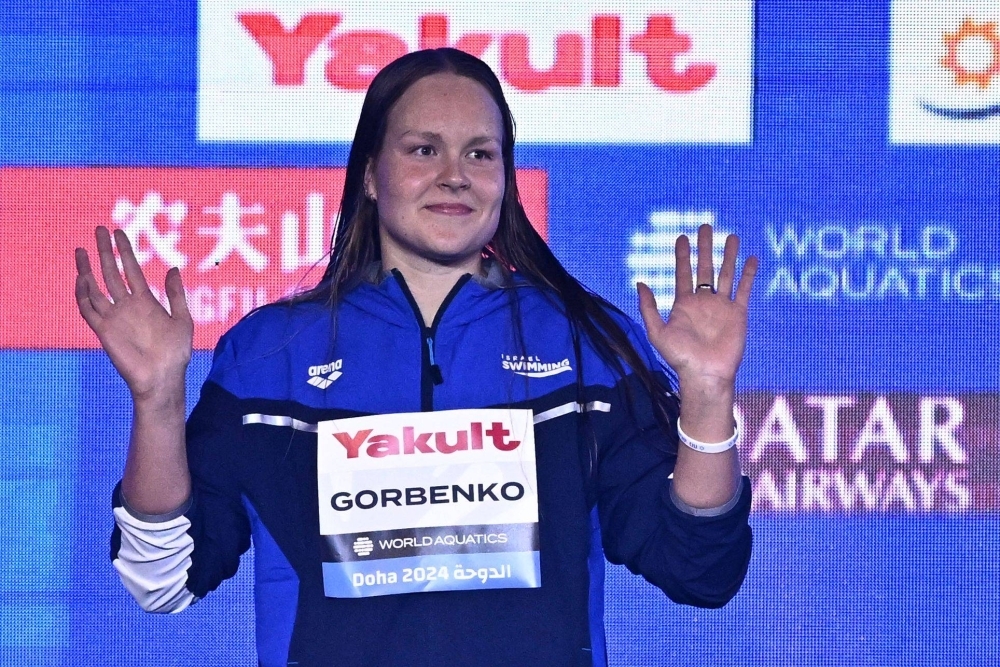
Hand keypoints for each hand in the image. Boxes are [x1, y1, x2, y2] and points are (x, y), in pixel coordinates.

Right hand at [75, 227, 192, 400]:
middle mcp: (127, 306)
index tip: (118, 232)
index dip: (125, 250)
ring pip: (95, 288)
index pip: (132, 269)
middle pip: (112, 272)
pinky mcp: (104, 330)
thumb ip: (176, 294)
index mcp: (146, 301)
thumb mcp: (182, 318)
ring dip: (87, 269)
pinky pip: (88, 309)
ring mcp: (114, 317)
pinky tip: (81, 278)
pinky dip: (82, 294)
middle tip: (98, 229)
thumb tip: (174, 268)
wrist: (162, 377)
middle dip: (105, 251)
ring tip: (81, 250)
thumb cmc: (176, 352)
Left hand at [637, 224, 756, 387]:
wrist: (705, 374)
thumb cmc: (679, 357)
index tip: (682, 236)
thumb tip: (640, 282)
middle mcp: (703, 302)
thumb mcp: (657, 332)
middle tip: (706, 226)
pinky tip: (751, 259)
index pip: (683, 273)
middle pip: (705, 268)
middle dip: (705, 247)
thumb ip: (648, 307)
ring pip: (726, 274)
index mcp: (684, 304)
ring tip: (731, 236)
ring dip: (728, 255)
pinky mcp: (738, 314)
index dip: (683, 255)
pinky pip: (744, 290)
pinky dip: (748, 274)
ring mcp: (722, 306)